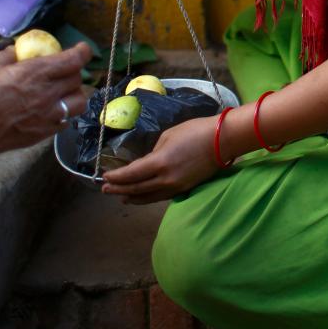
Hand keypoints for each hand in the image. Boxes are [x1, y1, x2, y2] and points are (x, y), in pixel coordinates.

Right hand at [0, 42, 90, 161]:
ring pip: (79, 103)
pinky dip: (62, 114)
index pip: (74, 60)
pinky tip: (49, 112)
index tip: (82, 49)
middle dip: (73, 72)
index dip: (82, 52)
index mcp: (36, 73)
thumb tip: (16, 50)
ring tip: (62, 93)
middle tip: (63, 71)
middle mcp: (48, 94)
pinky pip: (64, 122)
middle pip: (77, 80)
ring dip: (74, 95)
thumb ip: (7, 56)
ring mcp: (48, 116)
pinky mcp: (43, 134)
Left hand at [100, 115, 220, 204]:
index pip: (131, 175)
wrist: (222, 140)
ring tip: (119, 196)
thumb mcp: (168, 136)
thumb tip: (146, 163)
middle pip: (136, 188)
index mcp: (160, 163)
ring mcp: (176, 186)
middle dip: (118, 188)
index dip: (116, 177)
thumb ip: (154, 153)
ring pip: (148, 196)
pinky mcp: (184, 188)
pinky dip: (147, 197)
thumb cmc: (195, 131)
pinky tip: (141, 196)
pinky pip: (160, 196)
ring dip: (131, 196)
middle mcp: (166, 179)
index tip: (104, 176)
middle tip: (104, 189)